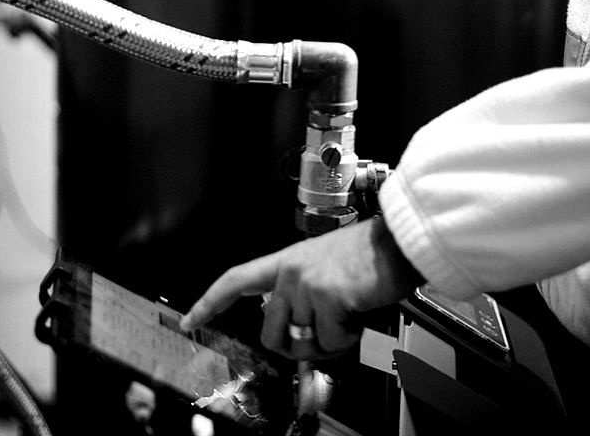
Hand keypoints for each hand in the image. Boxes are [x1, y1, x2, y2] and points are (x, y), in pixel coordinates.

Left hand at [176, 217, 418, 360]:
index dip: (211, 301)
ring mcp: (306, 284)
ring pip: (304, 341)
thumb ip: (303, 297)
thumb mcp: (325, 271)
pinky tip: (358, 311)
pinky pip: (330, 341)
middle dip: (295, 345)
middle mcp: (290, 272)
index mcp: (287, 261)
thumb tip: (297, 336)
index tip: (191, 318)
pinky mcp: (327, 297)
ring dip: (330, 340)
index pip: (238, 280)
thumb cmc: (369, 258)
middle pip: (271, 332)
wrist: (398, 244)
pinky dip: (348, 337)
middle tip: (326, 332)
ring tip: (349, 311)